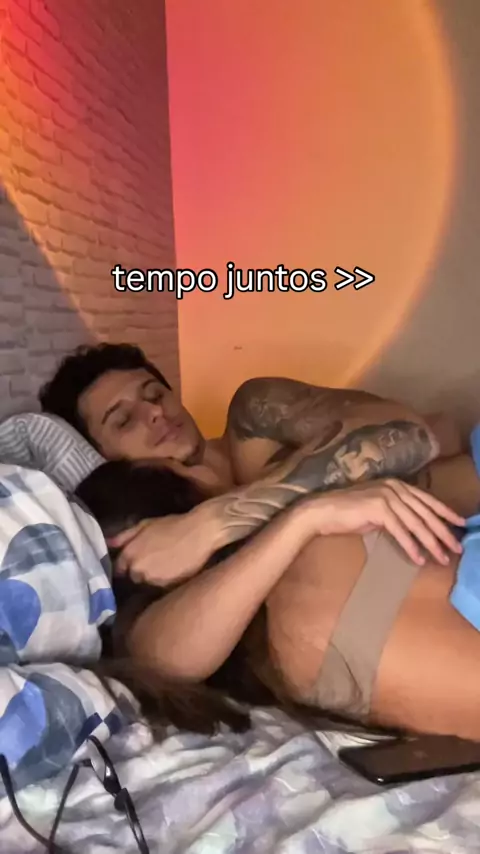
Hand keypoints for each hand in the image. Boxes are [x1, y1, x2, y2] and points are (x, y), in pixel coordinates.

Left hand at [107, 499, 224, 585]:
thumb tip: (108, 543)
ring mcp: (152, 580)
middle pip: (133, 577)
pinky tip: (173, 571)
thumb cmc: (172, 525)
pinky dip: (165, 582)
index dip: (126, 565)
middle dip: (139, 571)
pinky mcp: (168, 587)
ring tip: (165, 566)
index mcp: (129, 554)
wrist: (200, 532)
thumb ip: (124, 536)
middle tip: (154, 561)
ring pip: (147, 584)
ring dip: (152, 578)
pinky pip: (161, 588)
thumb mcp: (145, 525)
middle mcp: (137, 570)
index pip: (119, 569)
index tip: (134, 561)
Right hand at [306, 478, 464, 564]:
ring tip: (442, 558)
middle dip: (443, 531)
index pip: (427, 499)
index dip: (445, 512)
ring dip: (431, 543)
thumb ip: (397, 512)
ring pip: (415, 523)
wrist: (323, 511)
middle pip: (425, 512)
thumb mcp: (378, 508)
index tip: (460, 524)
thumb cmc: (348, 512)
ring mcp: (386, 496)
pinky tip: (418, 558)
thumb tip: (415, 526)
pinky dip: (410, 546)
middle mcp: (394, 487)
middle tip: (457, 547)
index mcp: (396, 484)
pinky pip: (400, 531)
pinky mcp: (378, 508)